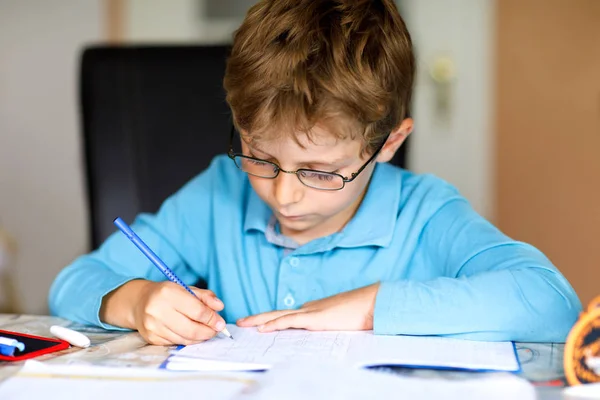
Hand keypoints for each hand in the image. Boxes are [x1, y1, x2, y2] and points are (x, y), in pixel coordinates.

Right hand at [132, 281, 225, 345]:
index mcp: (168, 293)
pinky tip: (191, 334)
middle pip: (191, 329)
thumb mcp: (187, 289)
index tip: (220, 323)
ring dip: (199, 338)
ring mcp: (153, 326)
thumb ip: (205, 297)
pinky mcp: (151, 338)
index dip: (212, 319)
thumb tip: (220, 307)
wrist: (139, 302)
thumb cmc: (168, 294)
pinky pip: (176, 343)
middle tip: (215, 331)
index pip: (197, 311)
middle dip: (208, 332)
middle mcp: (157, 310)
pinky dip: (187, 340)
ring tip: (205, 332)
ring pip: (184, 339)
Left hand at [237, 283, 379, 332]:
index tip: (259, 323)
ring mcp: (311, 312)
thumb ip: (329, 322)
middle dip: (259, 317)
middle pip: (278, 313)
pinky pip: (290, 321)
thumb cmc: (361, 311)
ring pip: (278, 316)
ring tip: (244, 324)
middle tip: (242, 321)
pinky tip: (262, 328)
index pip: (288, 315)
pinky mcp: (315, 318)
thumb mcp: (341, 319)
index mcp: (315, 309)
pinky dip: (274, 324)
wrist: (372, 302)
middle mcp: (309, 308)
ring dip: (259, 320)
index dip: (272, 319)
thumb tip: (322, 327)